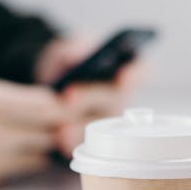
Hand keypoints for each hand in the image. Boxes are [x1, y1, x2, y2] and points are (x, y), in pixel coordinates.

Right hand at [0, 77, 67, 189]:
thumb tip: (24, 98)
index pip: (44, 103)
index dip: (56, 105)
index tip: (57, 106)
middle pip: (49, 130)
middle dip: (54, 127)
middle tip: (53, 126)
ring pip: (41, 155)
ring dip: (41, 148)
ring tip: (31, 142)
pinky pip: (21, 173)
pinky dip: (23, 165)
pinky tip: (11, 157)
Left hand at [35, 36, 145, 157]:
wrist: (49, 86)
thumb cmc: (67, 63)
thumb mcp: (67, 48)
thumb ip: (73, 47)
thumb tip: (76, 55)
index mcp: (125, 68)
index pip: (141, 70)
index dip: (135, 75)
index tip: (123, 77)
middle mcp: (121, 97)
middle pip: (114, 100)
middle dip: (90, 98)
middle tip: (68, 97)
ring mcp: (110, 120)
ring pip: (100, 125)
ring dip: (80, 127)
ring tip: (61, 129)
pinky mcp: (93, 138)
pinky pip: (87, 142)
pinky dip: (72, 142)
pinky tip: (61, 141)